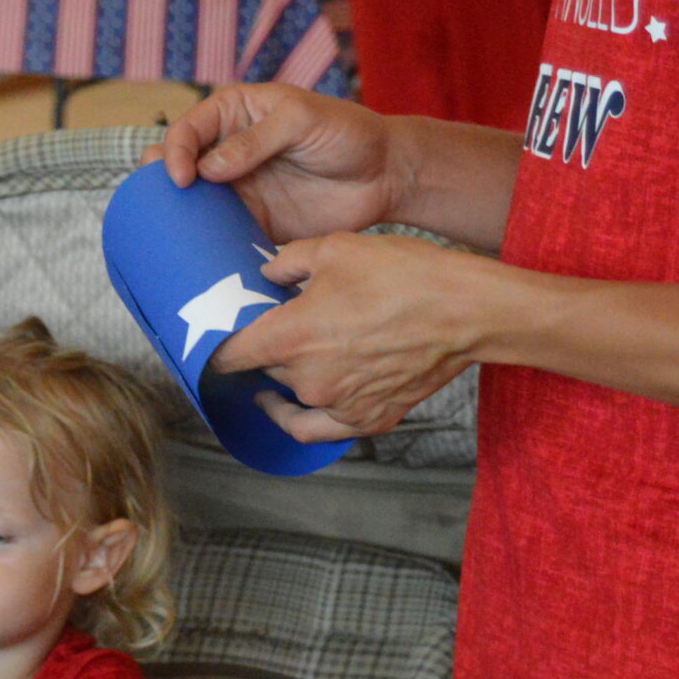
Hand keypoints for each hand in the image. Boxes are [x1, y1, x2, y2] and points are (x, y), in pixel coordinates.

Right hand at [155, 83, 406, 241]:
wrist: (384, 175)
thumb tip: (207, 168)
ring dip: (178, 218)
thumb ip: (255, 140)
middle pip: (179, 167)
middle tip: (157, 203)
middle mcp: (228, 151)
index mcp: (235, 114)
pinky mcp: (253, 222)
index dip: (176, 151)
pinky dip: (207, 244)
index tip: (180, 177)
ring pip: (193, 204)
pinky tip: (199, 255)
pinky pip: (220, 234)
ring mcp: (239, 189)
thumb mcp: (302, 121)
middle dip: (160, 183)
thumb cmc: (346, 133)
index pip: (189, 129)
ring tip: (168, 234)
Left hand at [210, 231, 489, 441]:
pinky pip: (321, 429)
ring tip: (284, 366)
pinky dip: (306, 417)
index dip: (216, 348)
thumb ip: (287, 262)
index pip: (230, 355)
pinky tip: (300, 405)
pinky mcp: (368, 420)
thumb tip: (266, 274)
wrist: (467, 311)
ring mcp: (338, 405)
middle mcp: (308, 379)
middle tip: (269, 335)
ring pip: (293, 398)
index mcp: (290, 337)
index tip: (211, 343)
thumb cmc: (405, 275)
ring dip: (286, 383)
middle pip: (265, 372)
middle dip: (264, 354)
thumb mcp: (336, 248)